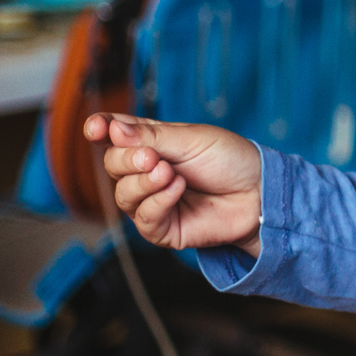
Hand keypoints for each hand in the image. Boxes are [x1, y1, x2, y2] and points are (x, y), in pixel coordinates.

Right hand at [83, 113, 262, 255]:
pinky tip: (177, 190)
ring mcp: (152, 201)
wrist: (260, 191)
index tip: (95, 128)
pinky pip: (143, 218)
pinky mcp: (162, 227)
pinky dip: (157, 202)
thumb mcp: (192, 140)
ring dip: (144, 182)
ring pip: (123, 194)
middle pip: (113, 165)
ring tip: (171, 173)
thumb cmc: (231, 160)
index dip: (101, 130)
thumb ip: (151, 137)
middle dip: (128, 160)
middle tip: (153, 158)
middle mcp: (146, 172)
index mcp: (152, 143)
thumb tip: (111, 129)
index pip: (114, 135)